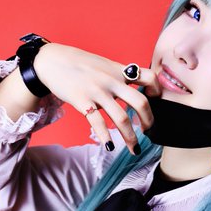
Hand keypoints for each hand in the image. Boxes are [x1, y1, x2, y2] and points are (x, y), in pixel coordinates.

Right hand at [32, 43, 159, 154]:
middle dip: (149, 121)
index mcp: (119, 71)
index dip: (157, 90)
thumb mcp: (104, 65)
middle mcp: (112, 81)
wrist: (53, 61)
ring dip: (131, 137)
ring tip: (135, 149)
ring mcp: (98, 92)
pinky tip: (110, 146)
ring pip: (122, 118)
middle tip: (149, 132)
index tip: (156, 101)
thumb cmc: (79, 65)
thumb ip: (119, 76)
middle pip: (140, 102)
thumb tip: (133, 89)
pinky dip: (105, 137)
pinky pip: (98, 123)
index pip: (148, 77)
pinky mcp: (83, 102)